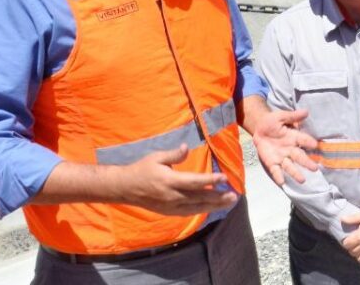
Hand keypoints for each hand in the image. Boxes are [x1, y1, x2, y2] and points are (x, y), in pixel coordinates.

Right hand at [116, 145, 237, 215]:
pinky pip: (189, 212)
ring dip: (214, 205)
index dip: (210, 180)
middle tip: (234, 195)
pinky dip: (202, 210)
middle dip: (218, 197)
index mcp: (169, 180)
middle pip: (199, 197)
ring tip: (229, 202)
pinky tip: (213, 208)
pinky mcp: (169, 212)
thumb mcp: (156, 157)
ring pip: (197, 207)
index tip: (225, 178)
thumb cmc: (142, 169)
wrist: (125, 188)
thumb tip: (186, 148)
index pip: (194, 181)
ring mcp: (171, 206)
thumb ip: (173, 155)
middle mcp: (172, 196)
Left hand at [252, 108, 319, 184]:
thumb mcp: (281, 116)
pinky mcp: (272, 162)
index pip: (303, 140)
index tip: (315, 145)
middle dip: (307, 163)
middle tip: (315, 168)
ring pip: (290, 166)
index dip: (309, 142)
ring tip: (303, 180)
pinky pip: (276, 170)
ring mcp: (281, 157)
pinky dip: (279, 176)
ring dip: (296, 173)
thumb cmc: (272, 122)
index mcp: (294, 137)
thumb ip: (292, 116)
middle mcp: (290, 149)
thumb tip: (306, 111)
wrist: (259, 129)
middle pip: (300, 157)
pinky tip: (282, 182)